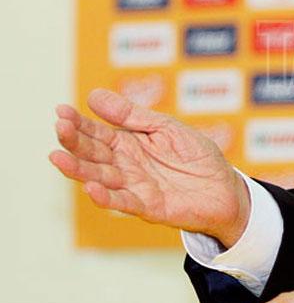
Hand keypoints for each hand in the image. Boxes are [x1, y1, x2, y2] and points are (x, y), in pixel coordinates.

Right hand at [49, 88, 249, 246]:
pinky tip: (90, 188)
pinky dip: (107, 198)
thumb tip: (94, 95)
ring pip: (102, 178)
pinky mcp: (150, 207)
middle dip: (75, 142)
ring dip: (80, 170)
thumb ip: (132, 115)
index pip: (98, 133)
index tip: (61, 111)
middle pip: (94, 154)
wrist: (226, 188)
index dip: (79, 124)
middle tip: (59, 127)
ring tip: (58, 158)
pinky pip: (125, 203)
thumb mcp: (166, 128)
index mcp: (130, 145)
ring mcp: (136, 187)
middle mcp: (127, 167)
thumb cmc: (196, 156)